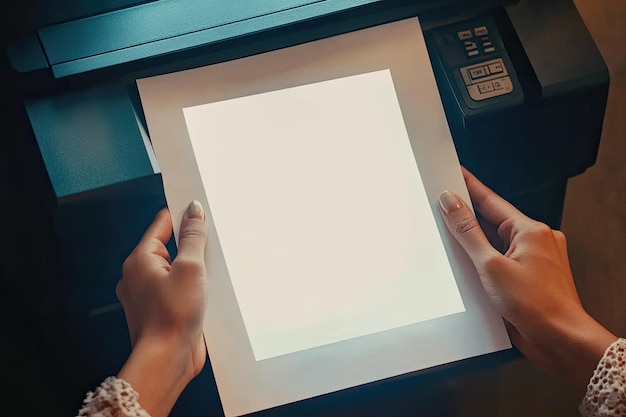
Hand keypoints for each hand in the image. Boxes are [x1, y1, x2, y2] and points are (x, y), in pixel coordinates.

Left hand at [116, 201, 208, 416]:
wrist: (168, 359)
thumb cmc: (172, 316)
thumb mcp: (190, 267)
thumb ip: (193, 237)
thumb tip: (194, 211)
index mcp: (140, 260)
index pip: (162, 225)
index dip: (182, 215)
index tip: (201, 211)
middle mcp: (139, 276)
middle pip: (170, 246)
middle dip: (192, 244)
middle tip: (212, 243)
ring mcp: (150, 295)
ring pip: (176, 269)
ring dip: (195, 267)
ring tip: (212, 270)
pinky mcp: (162, 310)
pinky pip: (179, 288)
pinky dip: (193, 286)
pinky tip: (208, 290)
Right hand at [439, 168, 615, 392]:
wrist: (561, 341)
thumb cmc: (538, 305)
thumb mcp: (491, 265)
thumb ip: (468, 233)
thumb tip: (452, 204)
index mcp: (531, 230)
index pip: (491, 200)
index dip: (468, 186)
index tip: (453, 174)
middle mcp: (535, 241)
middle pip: (491, 221)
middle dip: (467, 218)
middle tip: (442, 209)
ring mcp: (533, 260)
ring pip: (495, 244)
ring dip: (475, 245)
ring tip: (453, 244)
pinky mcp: (528, 279)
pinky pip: (500, 261)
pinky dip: (483, 263)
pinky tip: (470, 270)